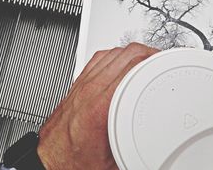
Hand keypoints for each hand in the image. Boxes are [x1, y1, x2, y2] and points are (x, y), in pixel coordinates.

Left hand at [37, 43, 158, 169]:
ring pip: (111, 53)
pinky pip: (98, 58)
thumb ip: (135, 146)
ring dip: (130, 52)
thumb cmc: (75, 160)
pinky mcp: (78, 84)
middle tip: (158, 59)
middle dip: (146, 52)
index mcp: (100, 107)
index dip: (151, 59)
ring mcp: (83, 84)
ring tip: (143, 58)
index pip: (131, 68)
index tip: (162, 62)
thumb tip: (155, 143)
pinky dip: (114, 55)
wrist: (51, 160)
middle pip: (124, 54)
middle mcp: (90, 90)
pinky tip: (121, 61)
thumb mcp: (115, 159)